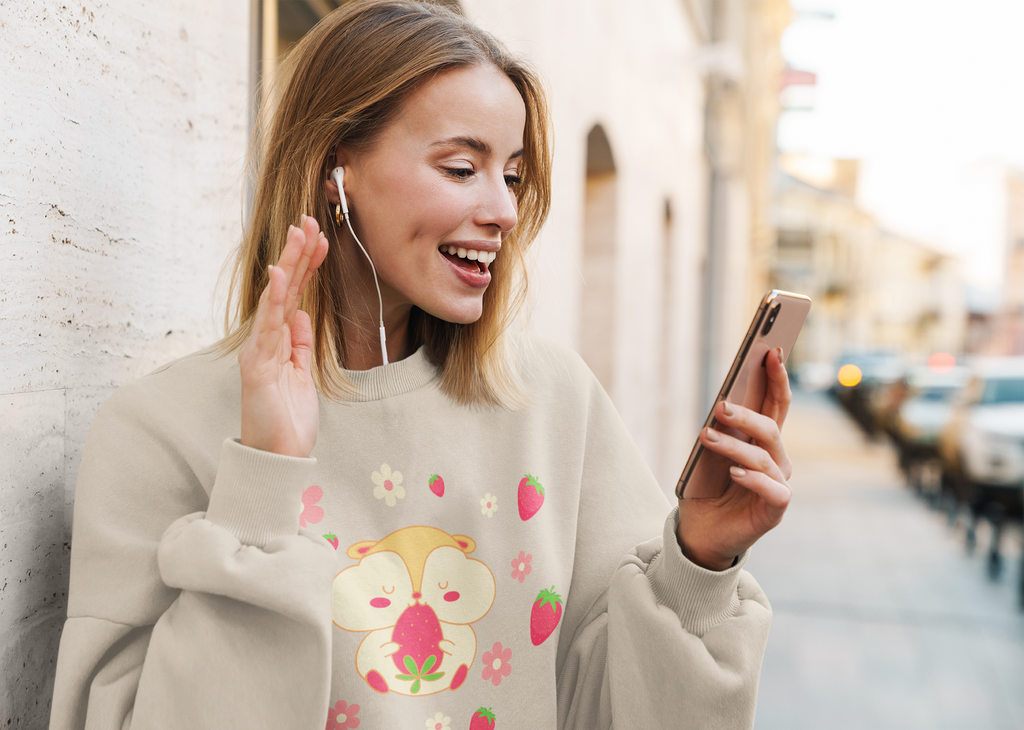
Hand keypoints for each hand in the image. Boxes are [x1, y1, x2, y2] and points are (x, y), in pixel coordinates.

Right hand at [238, 216, 328, 457]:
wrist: (278, 456)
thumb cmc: (288, 418)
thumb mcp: (301, 374)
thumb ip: (298, 343)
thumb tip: (300, 313)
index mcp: (278, 340)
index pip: (294, 294)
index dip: (306, 264)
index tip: (320, 236)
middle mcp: (265, 340)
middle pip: (283, 289)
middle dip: (297, 254)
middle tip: (310, 221)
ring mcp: (258, 351)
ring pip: (275, 299)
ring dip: (288, 265)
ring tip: (298, 234)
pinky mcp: (256, 367)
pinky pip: (266, 328)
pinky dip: (273, 300)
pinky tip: (280, 275)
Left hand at [677, 348, 792, 570]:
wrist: (700, 534)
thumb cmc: (705, 492)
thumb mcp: (706, 456)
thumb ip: (718, 432)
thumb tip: (721, 405)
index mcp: (763, 443)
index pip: (776, 404)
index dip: (777, 378)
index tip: (771, 352)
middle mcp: (777, 461)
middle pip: (772, 427)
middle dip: (749, 412)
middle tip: (721, 405)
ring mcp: (779, 485)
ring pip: (765, 456)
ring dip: (735, 445)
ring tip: (707, 438)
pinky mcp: (775, 510)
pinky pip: (773, 489)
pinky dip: (753, 478)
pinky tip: (733, 472)